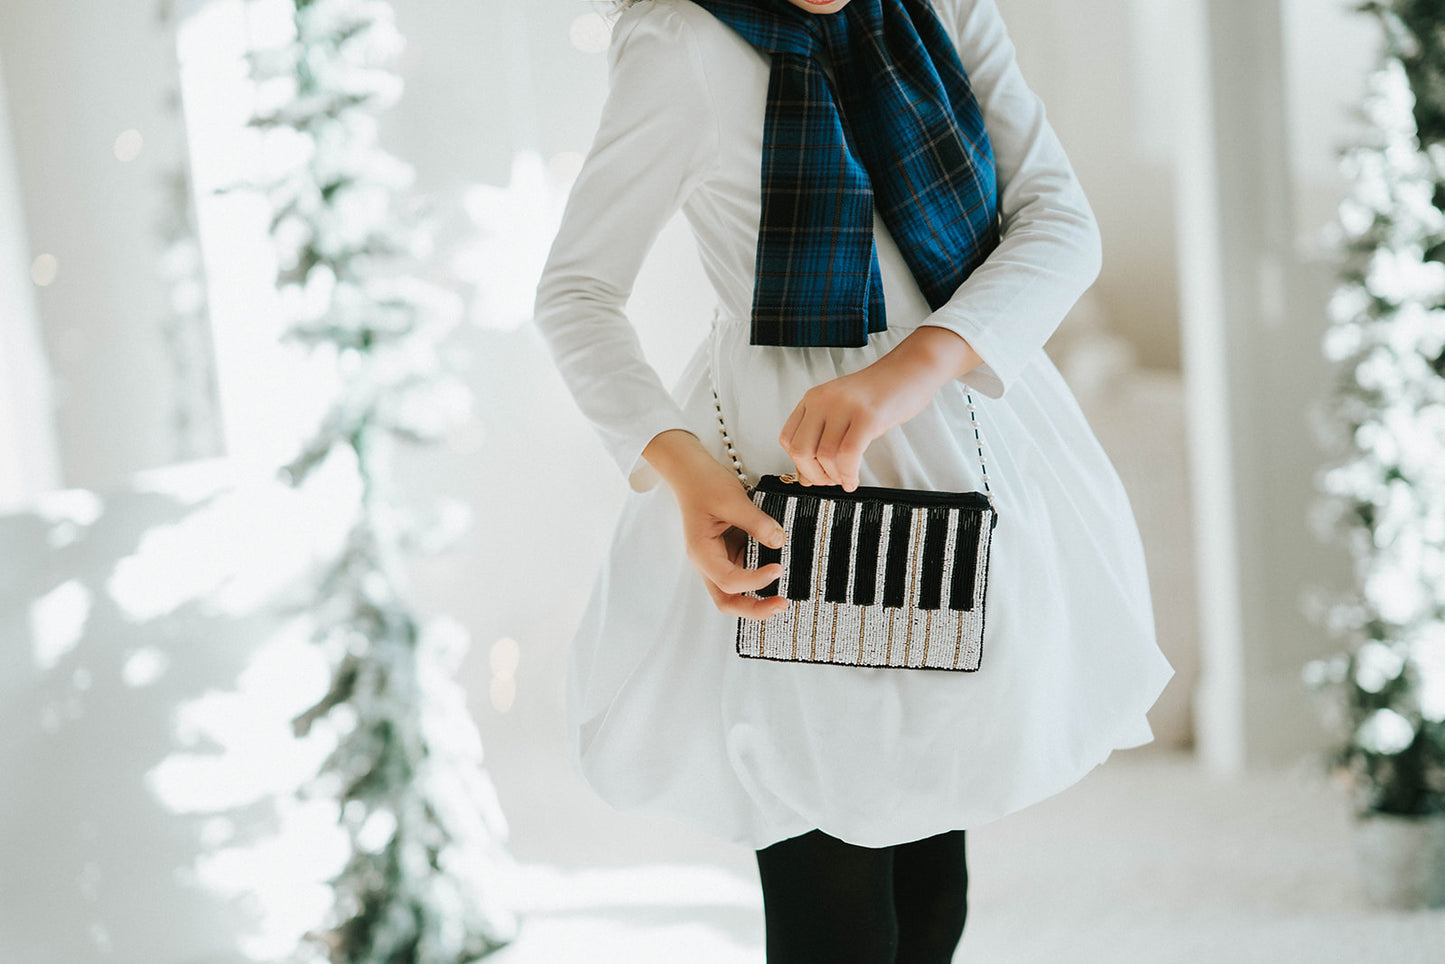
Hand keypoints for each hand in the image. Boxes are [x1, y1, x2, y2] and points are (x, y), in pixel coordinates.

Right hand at [643, 430, 790, 619]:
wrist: (691, 471)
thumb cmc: (704, 483)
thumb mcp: (732, 499)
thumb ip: (756, 522)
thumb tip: (778, 541)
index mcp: (702, 552)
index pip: (729, 581)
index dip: (755, 580)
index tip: (779, 568)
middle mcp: (708, 562)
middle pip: (727, 601)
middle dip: (754, 609)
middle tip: (782, 604)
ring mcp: (717, 559)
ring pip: (735, 592)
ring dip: (757, 597)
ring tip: (784, 595)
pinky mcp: (728, 552)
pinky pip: (744, 572)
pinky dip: (759, 578)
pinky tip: (777, 571)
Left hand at [778, 326, 981, 489]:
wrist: (910, 369)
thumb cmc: (879, 393)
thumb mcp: (842, 410)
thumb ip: (823, 437)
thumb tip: (806, 477)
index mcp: (813, 398)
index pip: (787, 439)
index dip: (798, 463)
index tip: (812, 474)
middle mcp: (824, 400)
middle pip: (801, 450)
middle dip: (813, 475)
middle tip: (829, 481)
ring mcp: (845, 407)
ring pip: (824, 455)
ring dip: (833, 477)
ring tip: (845, 479)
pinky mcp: (867, 416)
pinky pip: (848, 455)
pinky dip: (848, 474)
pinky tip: (853, 480)